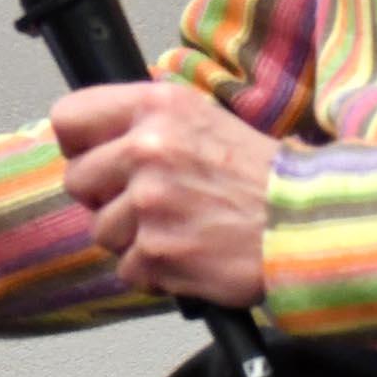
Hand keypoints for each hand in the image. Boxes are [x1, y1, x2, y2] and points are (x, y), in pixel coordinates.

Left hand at [50, 81, 278, 305]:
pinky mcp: (157, 251)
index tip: (96, 158)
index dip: (79, 145)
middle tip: (149, 201)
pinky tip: (190, 252)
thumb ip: (146, 124)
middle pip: (76, 180)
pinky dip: (154, 269)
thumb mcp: (202, 120)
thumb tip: (94, 139)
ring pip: (100, 230)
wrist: (308, 224)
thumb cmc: (260, 176)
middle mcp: (148, 148)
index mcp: (156, 106)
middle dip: (105, 197)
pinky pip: (126, 268)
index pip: (68, 118)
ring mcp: (150, 202)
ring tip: (180, 227)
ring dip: (133, 237)